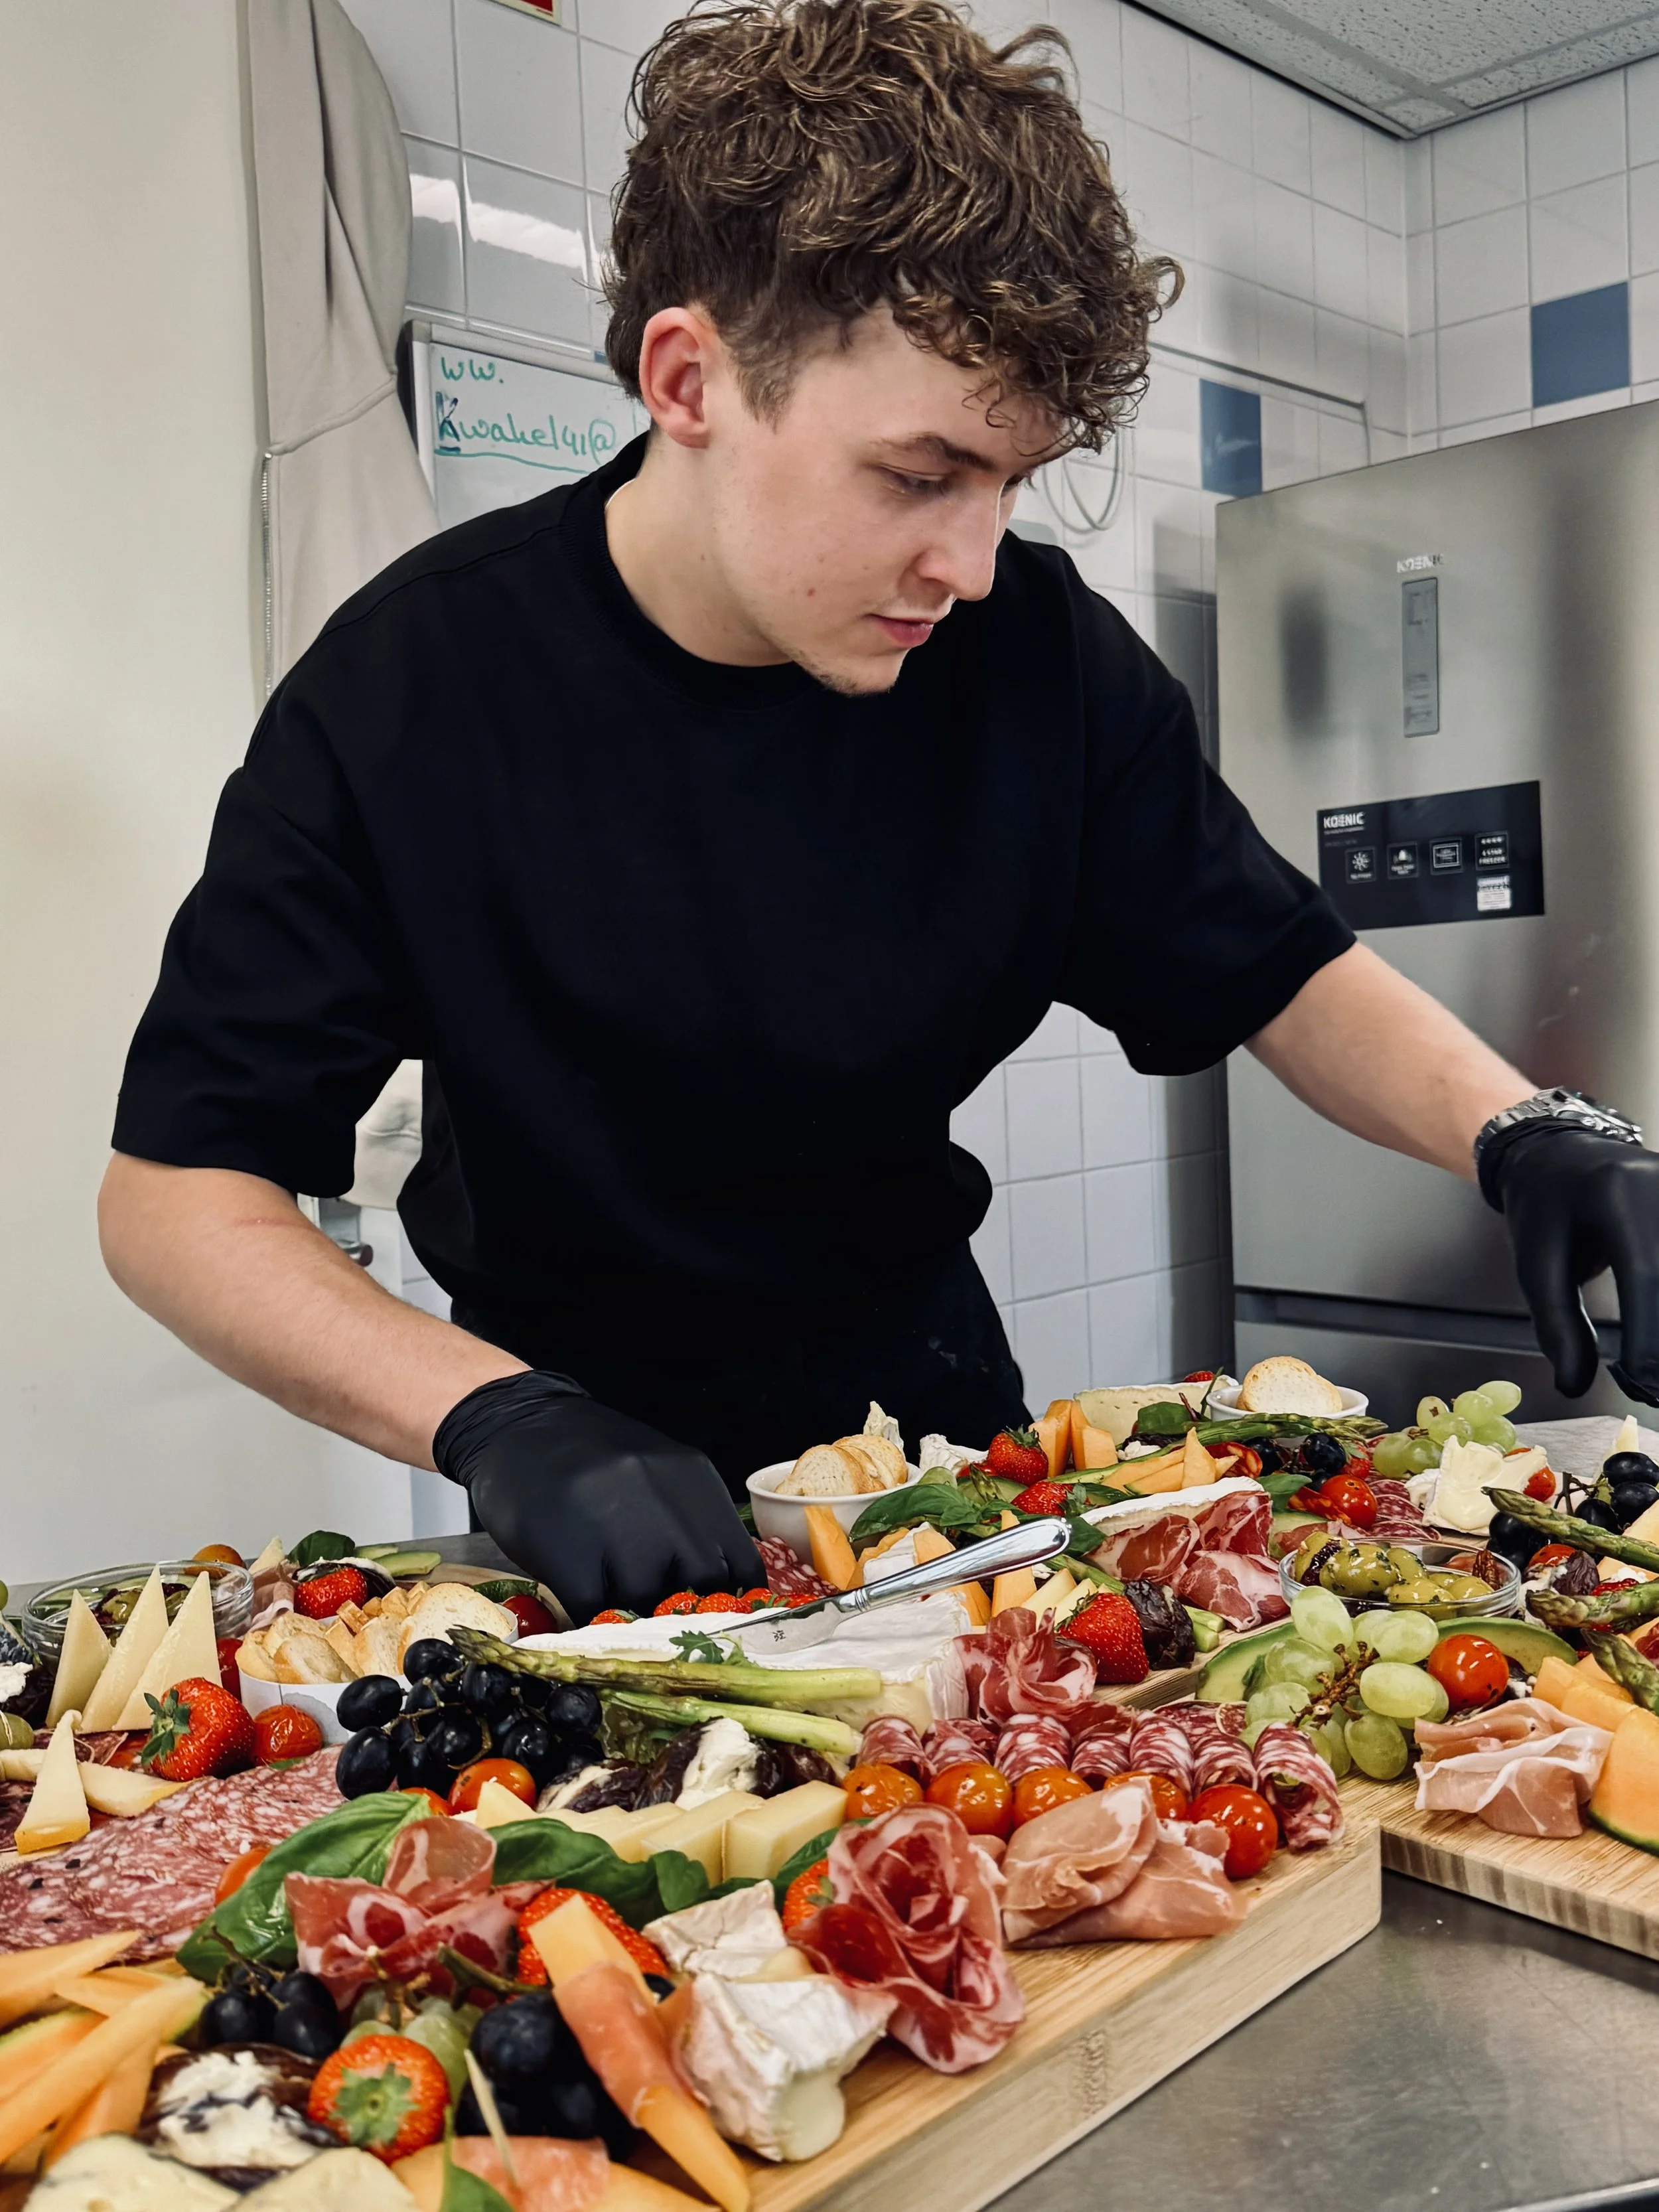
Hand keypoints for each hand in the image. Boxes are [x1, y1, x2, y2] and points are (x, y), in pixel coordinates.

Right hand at [433, 1372, 761, 1621]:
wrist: (516, 1424)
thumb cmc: (591, 1456)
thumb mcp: (657, 1473)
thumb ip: (690, 1520)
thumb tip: (721, 1587)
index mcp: (693, 1479)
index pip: (741, 1561)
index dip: (733, 1598)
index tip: (718, 1614)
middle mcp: (662, 1499)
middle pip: (701, 1583)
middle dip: (683, 1605)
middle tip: (660, 1609)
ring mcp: (613, 1525)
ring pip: (647, 1600)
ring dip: (633, 1610)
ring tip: (613, 1595)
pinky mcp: (566, 1551)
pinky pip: (595, 1608)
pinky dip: (592, 1615)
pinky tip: (583, 1598)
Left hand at [1491, 1130, 1658, 1403]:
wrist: (1561, 1155)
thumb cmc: (1545, 1209)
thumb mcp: (1536, 1264)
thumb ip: (1556, 1325)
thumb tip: (1572, 1385)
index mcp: (1618, 1194)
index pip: (1647, 1275)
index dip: (1650, 1338)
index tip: (1642, 1382)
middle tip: (1651, 1389)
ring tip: (1652, 1373)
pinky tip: (1654, 1345)